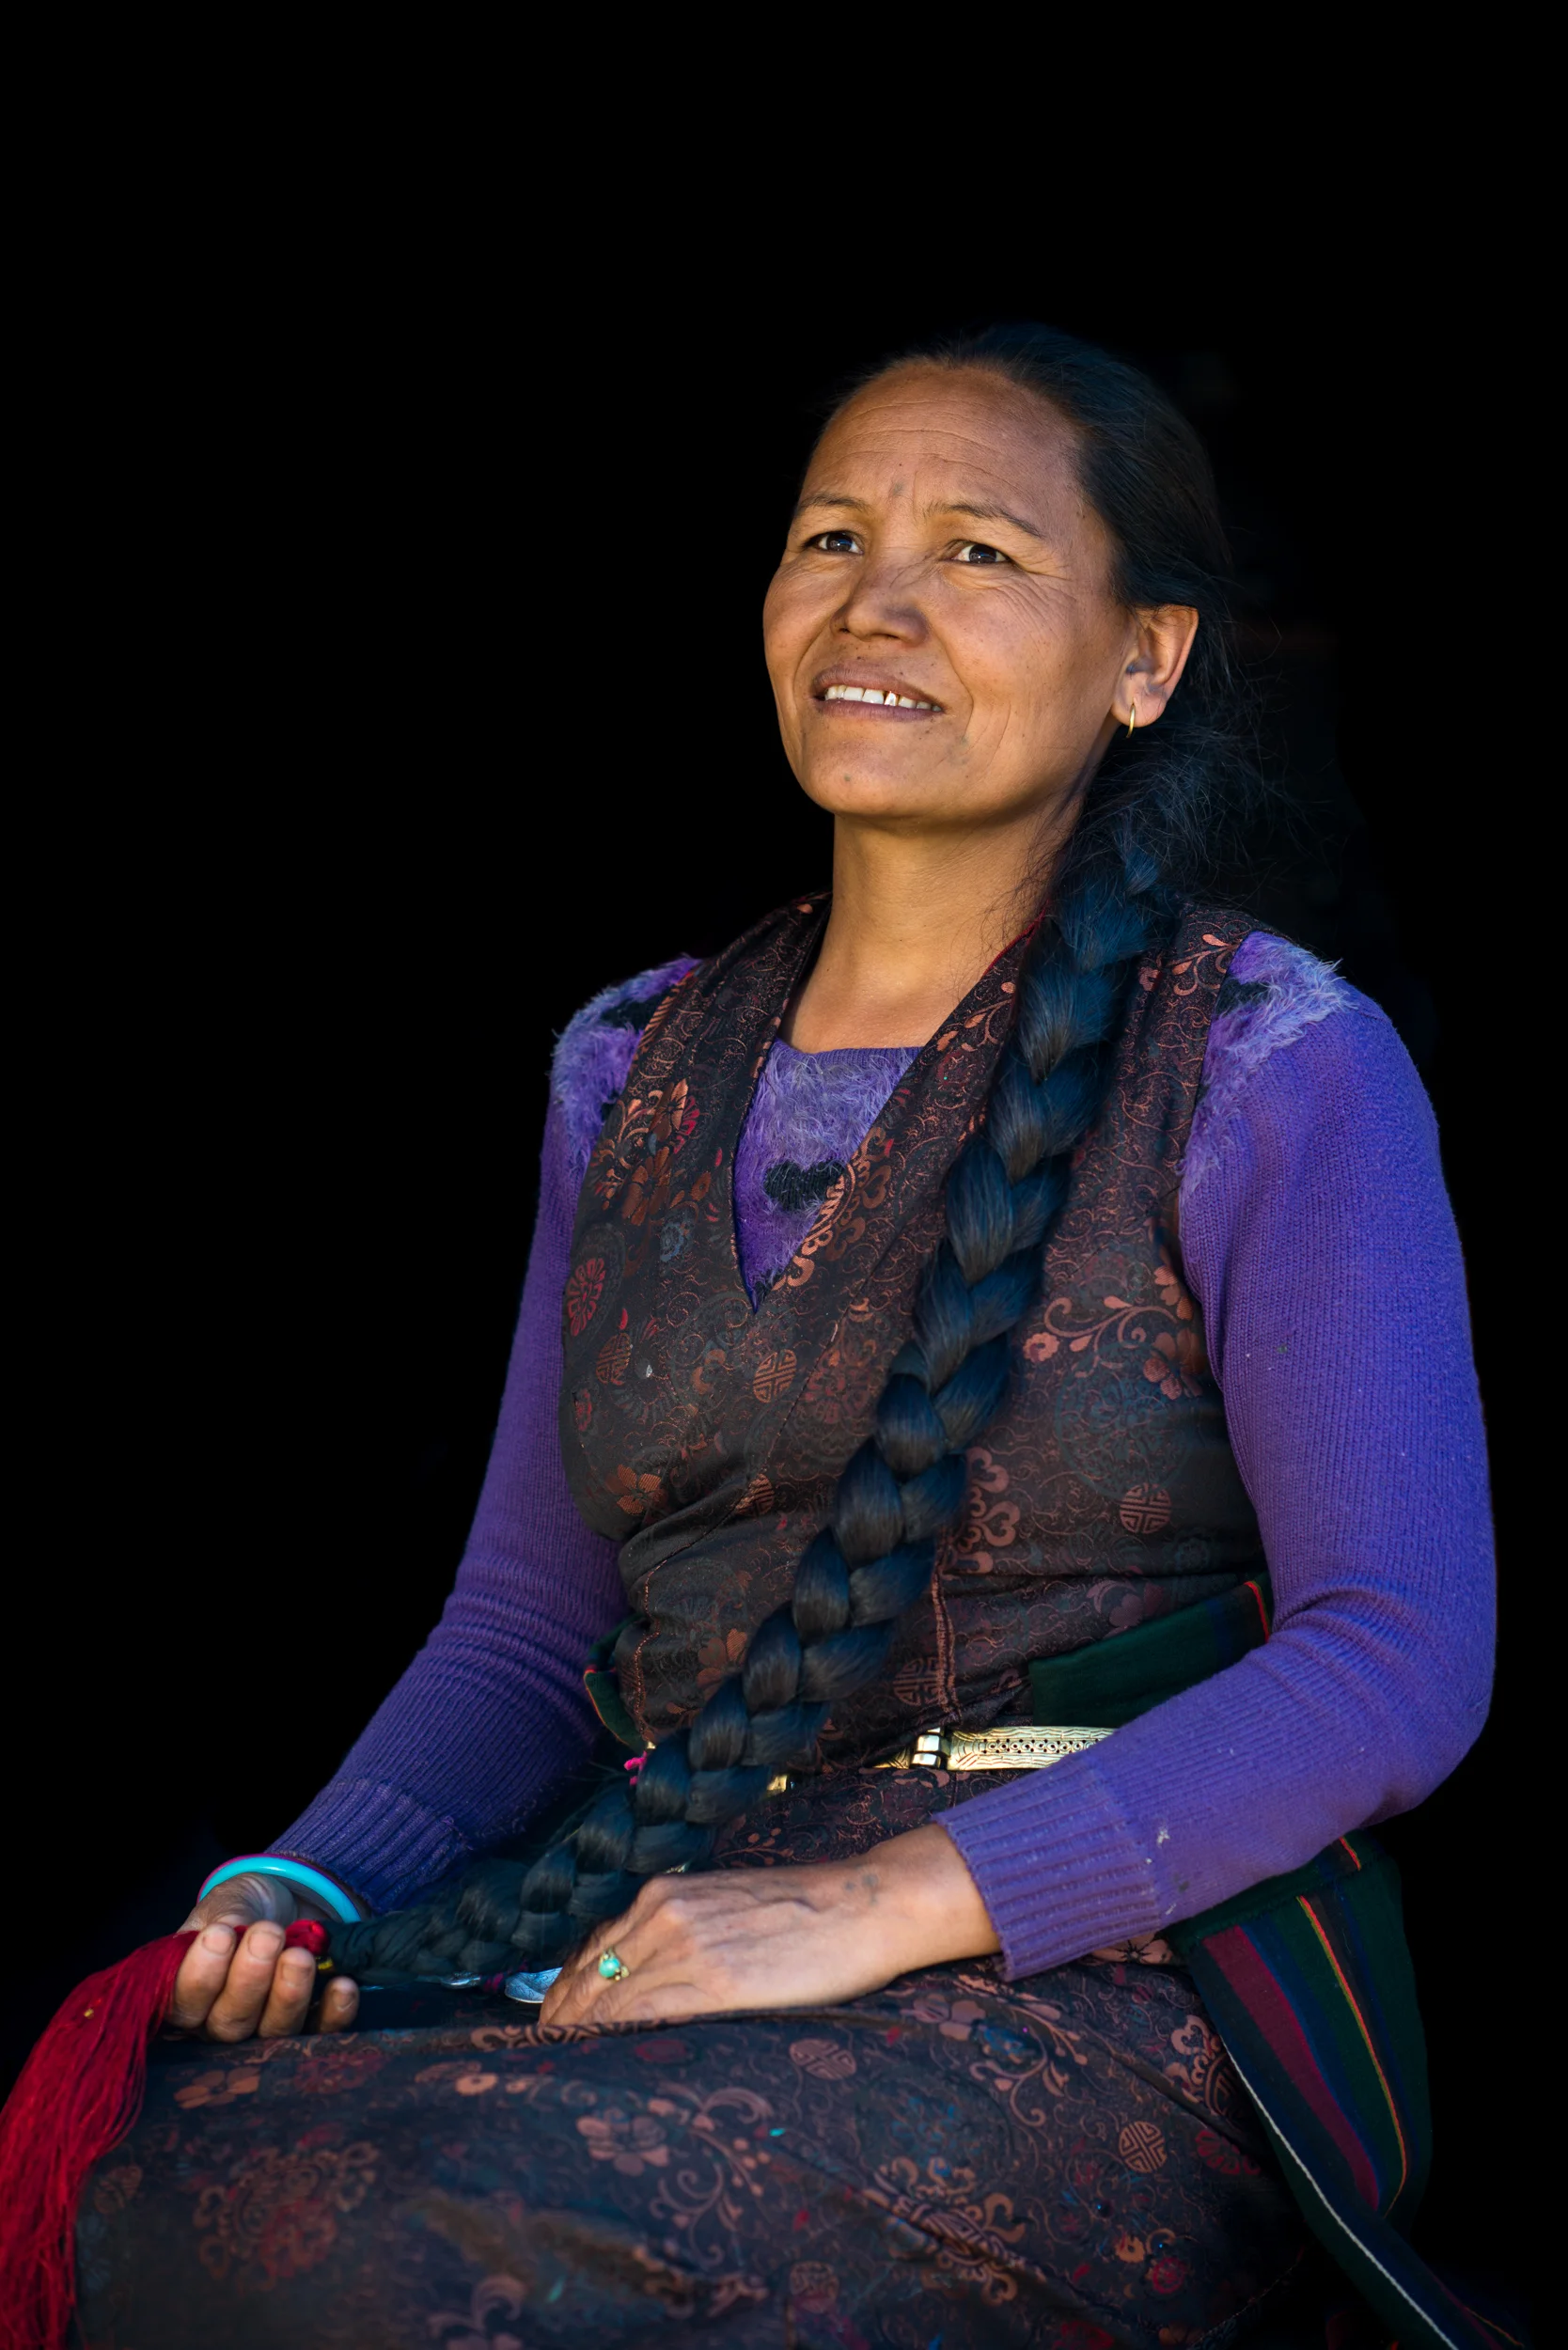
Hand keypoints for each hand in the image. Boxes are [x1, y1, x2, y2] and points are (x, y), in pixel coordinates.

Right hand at [168, 1870, 359, 2040]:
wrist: (289, 1901)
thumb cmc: (245, 1907)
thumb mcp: (228, 1902)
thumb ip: (225, 1918)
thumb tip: (228, 1930)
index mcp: (188, 1995)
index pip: (183, 2003)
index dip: (200, 1976)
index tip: (220, 1934)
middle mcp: (221, 2023)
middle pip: (229, 2024)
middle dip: (249, 1980)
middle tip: (268, 1935)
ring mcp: (267, 2029)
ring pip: (274, 2032)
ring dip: (289, 1995)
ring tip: (300, 1957)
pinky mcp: (310, 2027)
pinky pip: (321, 2032)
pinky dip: (334, 2012)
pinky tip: (342, 1985)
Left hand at [539, 1823, 998, 2029]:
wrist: (861, 1905)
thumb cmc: (801, 1910)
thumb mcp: (723, 1904)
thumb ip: (677, 1930)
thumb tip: (639, 1974)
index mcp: (664, 1893)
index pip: (590, 1949)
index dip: (562, 1992)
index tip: (551, 2024)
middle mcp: (663, 1913)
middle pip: (586, 1976)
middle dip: (558, 2019)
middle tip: (543, 2056)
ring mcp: (686, 1946)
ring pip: (606, 2000)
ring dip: (578, 2036)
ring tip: (561, 2069)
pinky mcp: (715, 1982)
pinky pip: (643, 2016)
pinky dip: (612, 2041)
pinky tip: (602, 2063)